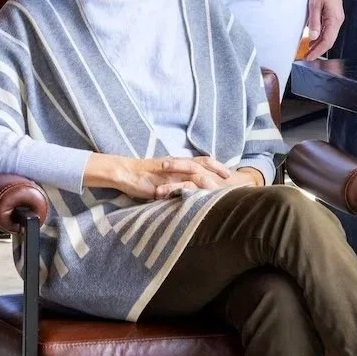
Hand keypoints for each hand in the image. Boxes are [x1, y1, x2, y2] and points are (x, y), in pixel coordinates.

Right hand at [86, 153, 235, 199]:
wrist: (125, 173)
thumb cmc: (145, 176)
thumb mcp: (166, 176)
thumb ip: (179, 180)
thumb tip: (192, 187)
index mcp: (180, 162)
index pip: (203, 160)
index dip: (217, 165)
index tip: (230, 173)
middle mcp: (177, 165)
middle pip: (202, 164)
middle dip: (218, 170)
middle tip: (231, 179)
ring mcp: (170, 173)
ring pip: (192, 172)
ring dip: (206, 179)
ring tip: (217, 186)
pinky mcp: (161, 182)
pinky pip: (176, 185)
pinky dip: (186, 189)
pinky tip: (194, 195)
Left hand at [302, 0, 343, 59]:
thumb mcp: (314, 4)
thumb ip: (314, 22)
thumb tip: (313, 37)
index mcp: (334, 19)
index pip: (327, 41)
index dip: (318, 51)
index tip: (308, 58)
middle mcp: (338, 20)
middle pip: (329, 40)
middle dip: (318, 50)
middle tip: (307, 57)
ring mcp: (336, 16)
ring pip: (329, 35)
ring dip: (319, 43)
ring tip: (308, 50)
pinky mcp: (333, 13)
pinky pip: (328, 28)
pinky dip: (321, 35)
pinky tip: (313, 38)